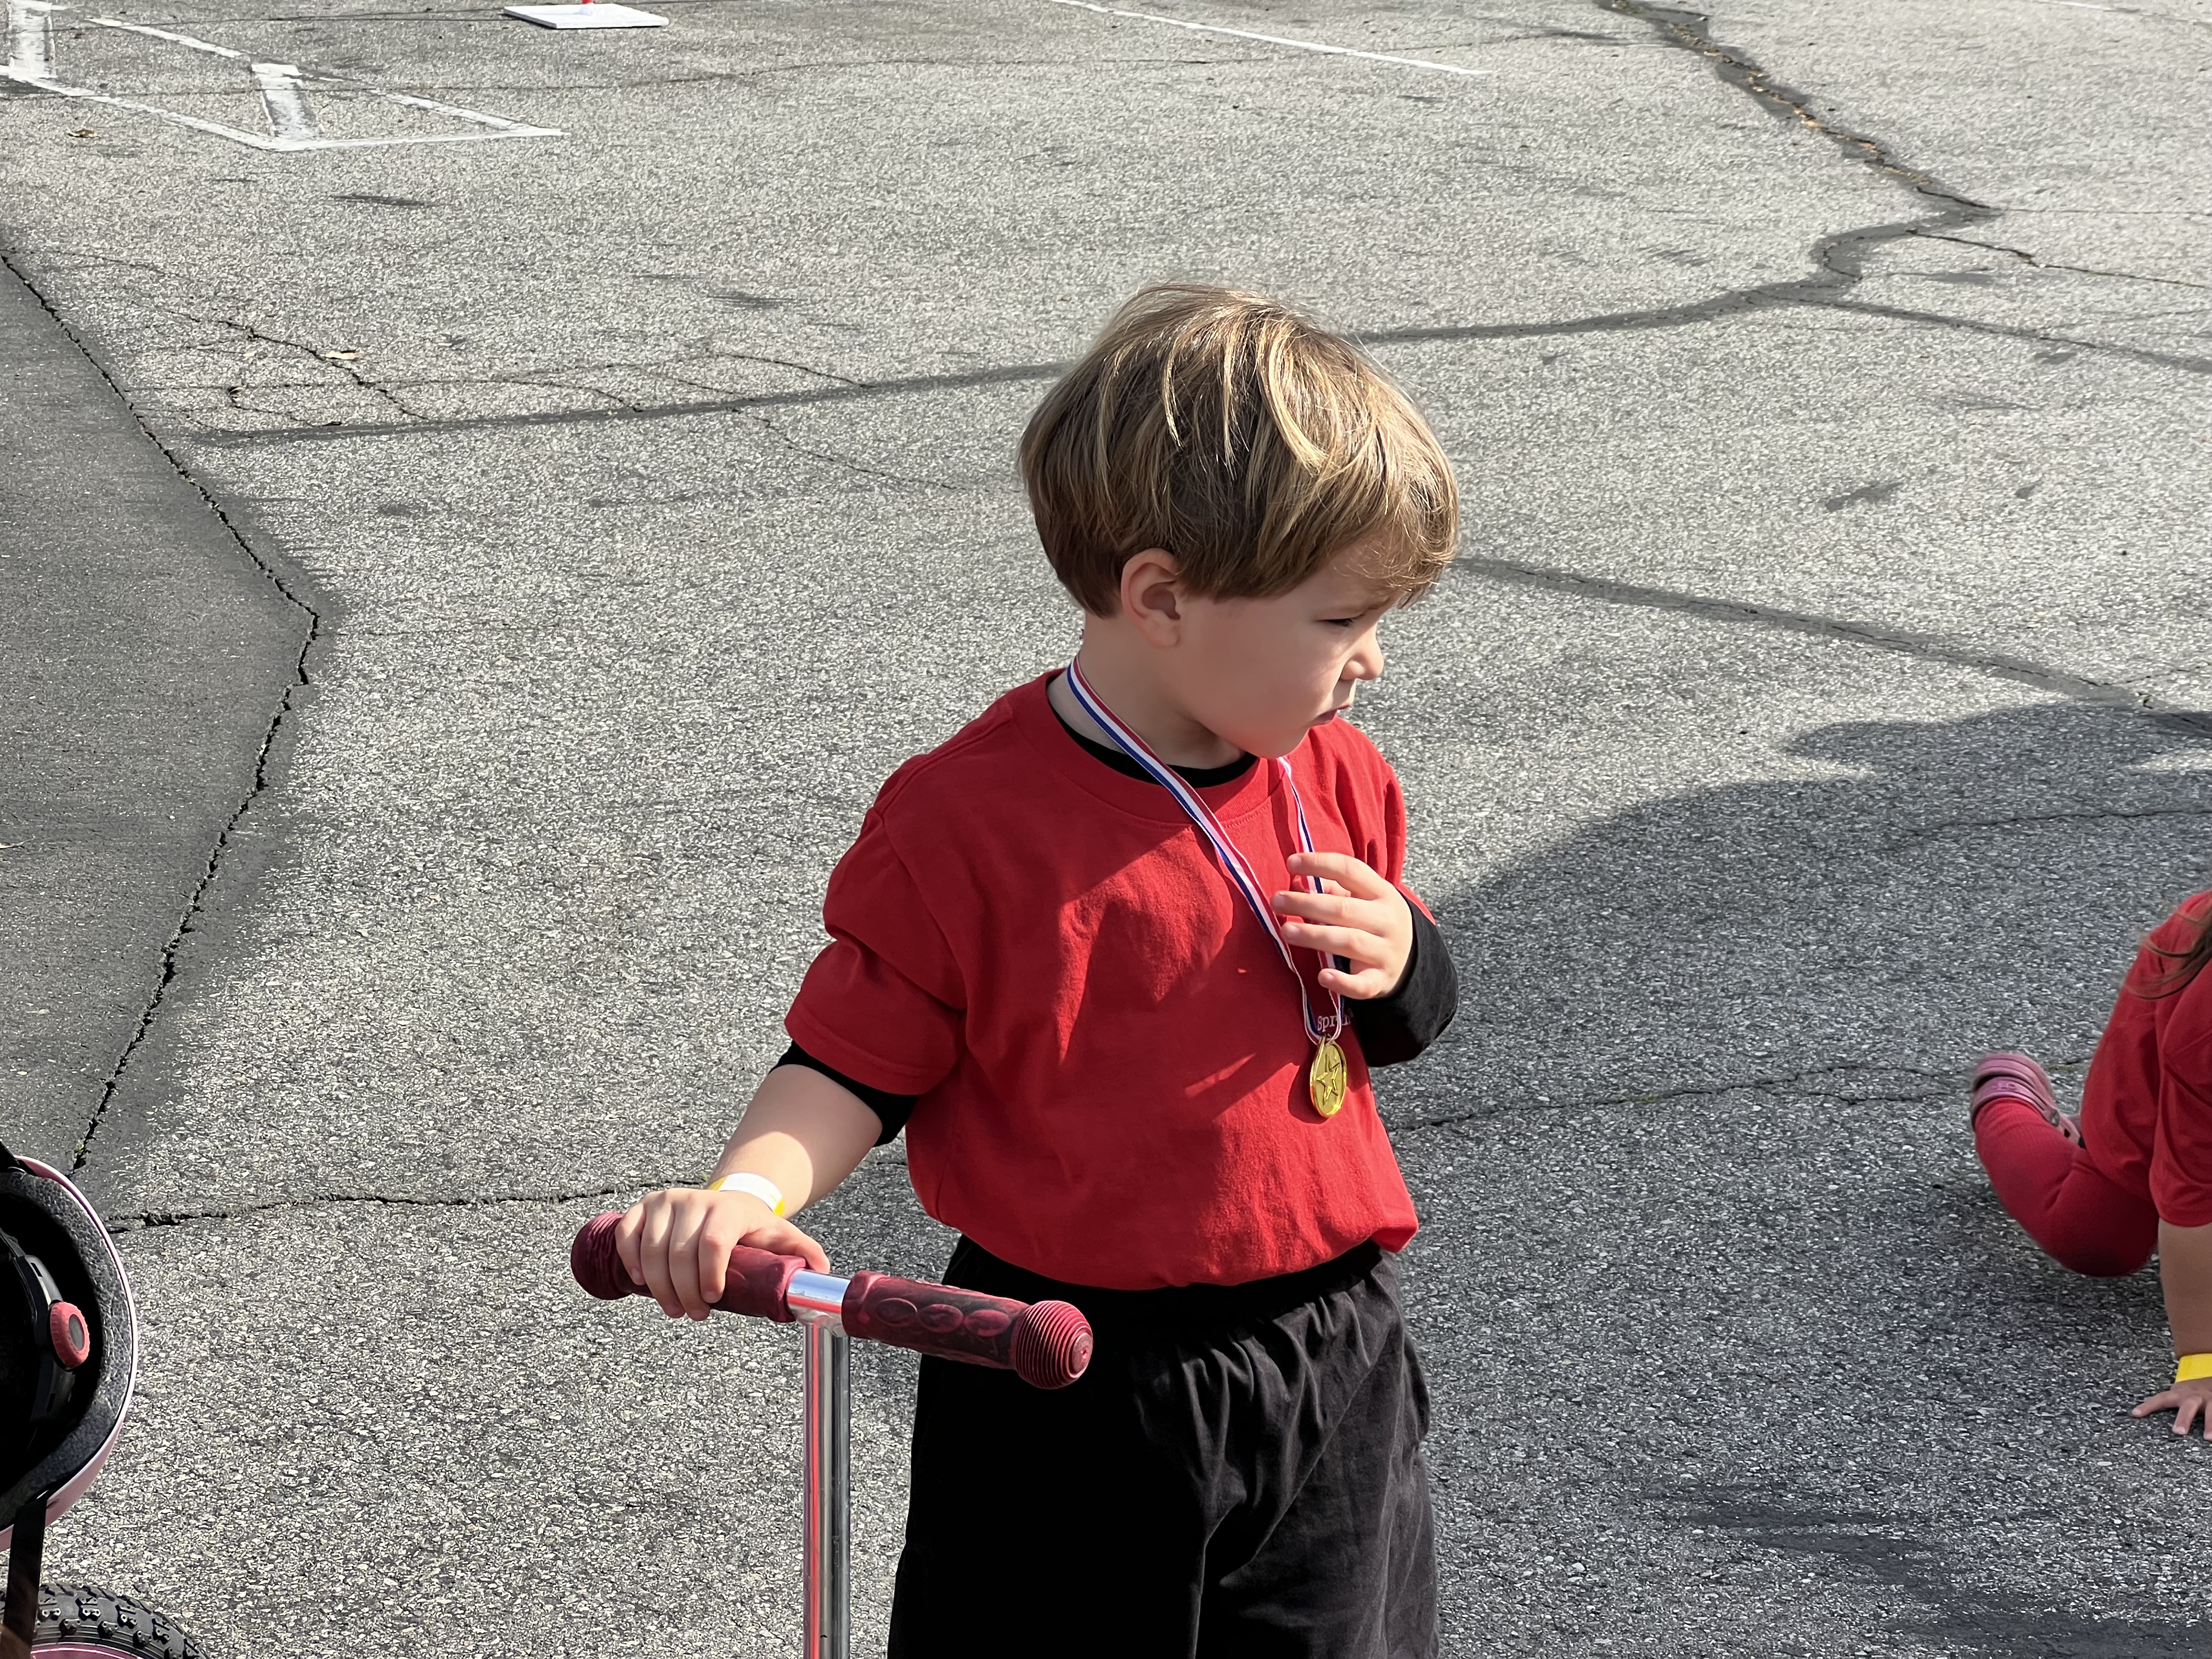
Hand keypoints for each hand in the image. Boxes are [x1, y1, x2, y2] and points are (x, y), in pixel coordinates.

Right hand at [614, 1185, 829, 1321]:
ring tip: (673, 1308)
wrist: (727, 1200)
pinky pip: (628, 1235)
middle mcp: (693, 1200)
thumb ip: (803, 1252)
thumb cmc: (752, 1226)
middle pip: (680, 1253)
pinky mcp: (643, 1208)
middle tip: (694, 1315)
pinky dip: (631, 1260)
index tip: (714, 1299)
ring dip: (659, 1286)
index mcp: (728, 1209)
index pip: (713, 1244)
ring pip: (652, 1249)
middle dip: (684, 1291)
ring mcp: (665, 1202)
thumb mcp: (780, 1236)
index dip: (709, 1275)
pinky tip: (643, 1282)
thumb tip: (821, 1273)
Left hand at [1273, 852, 1413, 999]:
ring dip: (1314, 935)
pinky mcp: (1380, 981)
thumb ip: (1332, 890)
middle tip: (1276, 901)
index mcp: (1382, 893)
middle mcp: (1387, 921)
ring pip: (1348, 942)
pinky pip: (1362, 984)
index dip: (1320, 864)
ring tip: (1286, 930)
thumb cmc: (1374, 921)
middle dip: (1307, 904)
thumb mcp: (1363, 900)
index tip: (1291, 863)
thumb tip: (1297, 882)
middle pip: (1343, 909)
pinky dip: (1343, 982)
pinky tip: (1322, 976)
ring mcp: (1385, 952)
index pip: (1351, 871)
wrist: (1410, 959)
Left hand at [2132, 1376, 2211, 1436]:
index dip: (2148, 1405)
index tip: (2135, 1414)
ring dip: (2210, 1424)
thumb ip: (2166, 1402)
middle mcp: (2194, 1397)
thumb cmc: (2190, 1392)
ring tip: (2208, 1438)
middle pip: (2188, 1406)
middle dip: (2183, 1418)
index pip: (2160, 1399)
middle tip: (2178, 1432)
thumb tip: (2138, 1413)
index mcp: (2179, 1394)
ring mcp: (2210, 1401)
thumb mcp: (2178, 1393)